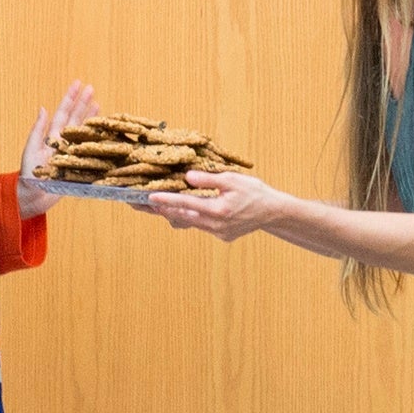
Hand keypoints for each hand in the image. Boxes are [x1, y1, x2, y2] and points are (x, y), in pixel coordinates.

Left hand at [16, 80, 98, 217]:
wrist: (32, 196)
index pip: (63, 113)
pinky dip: (97, 140)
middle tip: (92, 89)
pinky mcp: (78, 165)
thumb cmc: (28, 175)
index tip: (78, 84)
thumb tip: (42, 108)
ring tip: (98, 104)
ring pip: (83, 132)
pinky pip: (89, 149)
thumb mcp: (30, 149)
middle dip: (83, 103)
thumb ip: (38, 130)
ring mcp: (72, 153)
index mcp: (52, 137)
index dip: (71, 98)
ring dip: (90, 118)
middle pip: (76, 119)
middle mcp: (63, 142)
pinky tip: (103, 133)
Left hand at [140, 170, 282, 241]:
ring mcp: (218, 233)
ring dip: (173, 213)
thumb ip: (209, 179)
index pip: (187, 204)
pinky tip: (179, 209)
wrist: (274, 212)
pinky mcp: (221, 236)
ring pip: (189, 223)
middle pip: (182, 216)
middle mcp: (216, 225)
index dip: (167, 200)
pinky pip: (200, 226)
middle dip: (161, 209)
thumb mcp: (233, 179)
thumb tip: (187, 177)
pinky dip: (189, 217)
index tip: (150, 196)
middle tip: (140, 203)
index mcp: (219, 211)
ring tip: (153, 205)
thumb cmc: (255, 192)